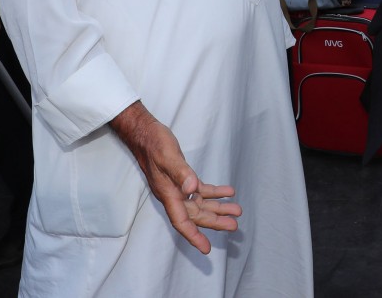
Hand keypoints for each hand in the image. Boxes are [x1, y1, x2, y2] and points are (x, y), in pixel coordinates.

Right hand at [109, 102, 241, 254]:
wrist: (145, 134)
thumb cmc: (154, 144)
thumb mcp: (168, 156)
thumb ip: (181, 173)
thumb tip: (192, 189)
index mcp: (169, 194)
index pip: (182, 221)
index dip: (194, 236)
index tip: (206, 249)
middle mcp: (174, 195)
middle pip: (196, 215)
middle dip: (215, 221)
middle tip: (234, 226)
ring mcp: (178, 187)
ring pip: (200, 204)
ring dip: (218, 208)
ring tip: (236, 211)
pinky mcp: (183, 178)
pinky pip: (201, 190)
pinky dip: (215, 193)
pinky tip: (228, 192)